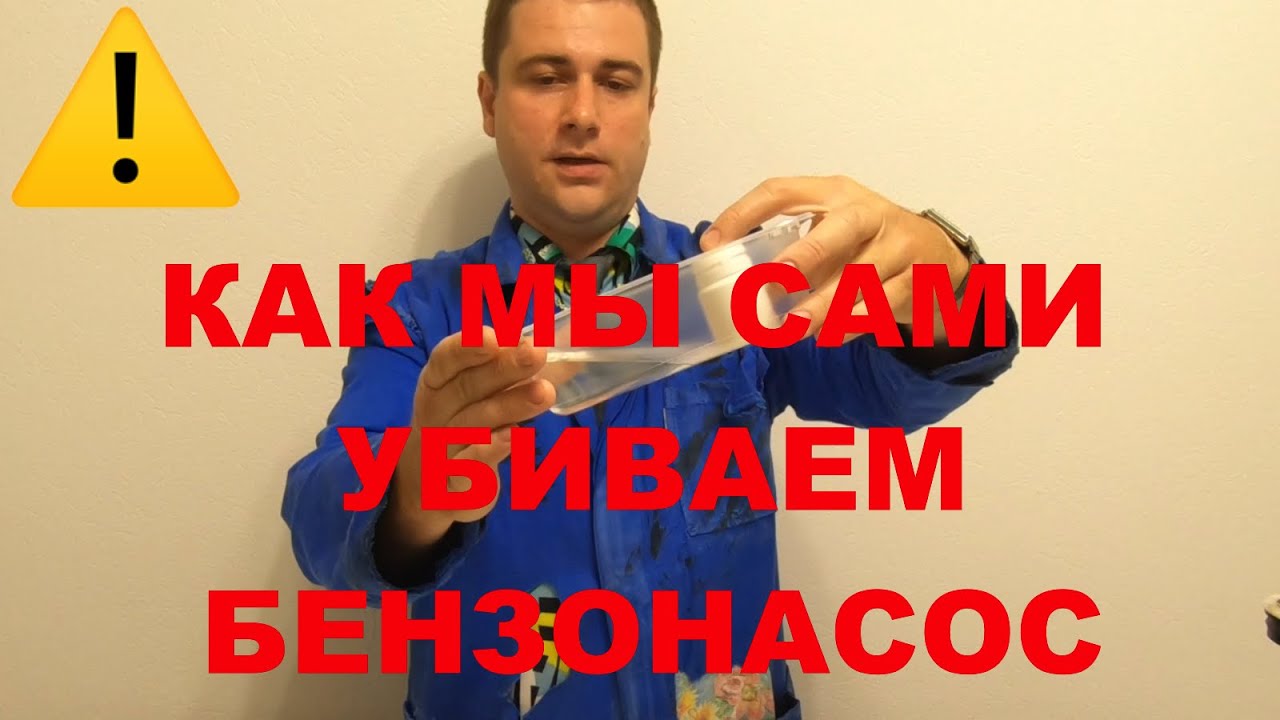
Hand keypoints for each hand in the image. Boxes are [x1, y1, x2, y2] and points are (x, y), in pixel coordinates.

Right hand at [386, 327, 556, 543]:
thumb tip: (578, 334)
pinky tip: (514, 437)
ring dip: (509, 406)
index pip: (447, 358)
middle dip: (504, 369)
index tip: (496, 335)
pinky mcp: (456, 481)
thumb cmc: (468, 423)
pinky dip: (489, 452)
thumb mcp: (489, 393)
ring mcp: (443, 447)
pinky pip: (470, 466)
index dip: (468, 346)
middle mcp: (437, 411)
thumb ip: (530, 366)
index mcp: (439, 381)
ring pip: (475, 424)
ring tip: (545, 392)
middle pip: (468, 387)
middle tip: (538, 353)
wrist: (436, 486)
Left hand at [700, 175, 969, 342]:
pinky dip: (853, 323)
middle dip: (803, 259)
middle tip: (770, 287)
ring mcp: (897, 244)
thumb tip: (733, 277)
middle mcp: (866, 212)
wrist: (938, 258)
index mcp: (833, 194)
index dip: (743, 214)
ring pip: (859, 278)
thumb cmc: (866, 244)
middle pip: (836, 231)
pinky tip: (830, 335)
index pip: (780, 192)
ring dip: (823, 307)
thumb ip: (791, 247)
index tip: (712, 245)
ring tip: (793, 329)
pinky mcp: (918, 277)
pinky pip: (881, 305)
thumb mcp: (830, 232)